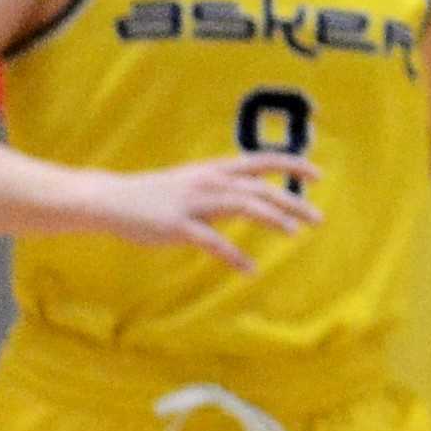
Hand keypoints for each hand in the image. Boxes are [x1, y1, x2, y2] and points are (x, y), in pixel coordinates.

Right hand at [81, 156, 314, 269]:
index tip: (318, 174)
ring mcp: (192, 203)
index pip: (259, 161)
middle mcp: (207, 182)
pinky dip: (233, 256)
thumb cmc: (157, 194)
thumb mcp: (194, 183)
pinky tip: (250, 269)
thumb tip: (256, 197)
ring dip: (271, 219)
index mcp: (213, 170)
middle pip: (258, 188)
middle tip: (318, 218)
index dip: (290, 165)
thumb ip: (224, 188)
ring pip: (241, 206)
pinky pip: (212, 241)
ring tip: (293, 233)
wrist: (112, 199)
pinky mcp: (177, 226)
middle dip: (291, 201)